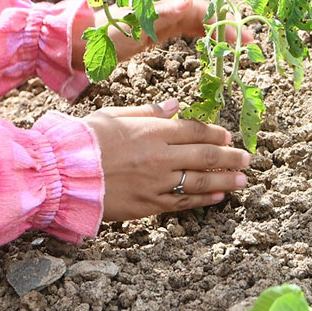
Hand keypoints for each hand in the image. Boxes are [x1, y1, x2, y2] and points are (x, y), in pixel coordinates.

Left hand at [73, 0, 240, 69]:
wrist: (78, 40)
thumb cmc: (102, 33)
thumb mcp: (129, 26)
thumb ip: (158, 14)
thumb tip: (187, 3)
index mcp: (163, 6)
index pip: (203, 10)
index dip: (225, 22)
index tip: (243, 38)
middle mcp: (166, 10)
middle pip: (206, 15)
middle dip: (228, 28)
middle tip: (249, 45)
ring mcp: (162, 20)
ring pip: (200, 24)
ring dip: (219, 33)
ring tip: (237, 48)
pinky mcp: (157, 32)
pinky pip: (188, 32)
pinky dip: (204, 38)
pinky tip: (212, 48)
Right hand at [86, 100, 251, 219]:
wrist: (64, 175)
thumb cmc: (85, 141)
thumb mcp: (114, 115)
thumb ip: (147, 111)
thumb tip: (174, 105)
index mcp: (152, 131)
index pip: (194, 130)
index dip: (214, 133)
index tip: (227, 136)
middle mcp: (161, 156)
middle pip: (204, 155)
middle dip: (229, 156)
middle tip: (246, 158)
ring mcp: (157, 182)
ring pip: (199, 181)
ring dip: (224, 180)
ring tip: (242, 180)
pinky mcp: (149, 205)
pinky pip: (183, 202)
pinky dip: (202, 199)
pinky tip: (217, 197)